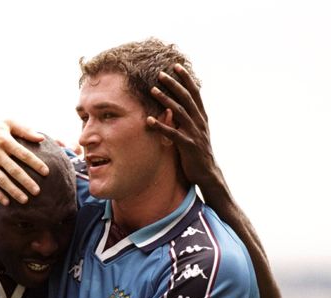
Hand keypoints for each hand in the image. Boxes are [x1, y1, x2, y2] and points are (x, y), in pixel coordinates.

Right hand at [0, 118, 48, 204]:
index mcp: (5, 140)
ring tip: (25, 200)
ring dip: (13, 191)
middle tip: (38, 191)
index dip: (35, 163)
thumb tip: (41, 138)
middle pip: (14, 170)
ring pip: (1, 180)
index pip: (23, 154)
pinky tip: (7, 202)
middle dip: (26, 181)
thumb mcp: (7, 123)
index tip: (47, 172)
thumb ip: (24, 130)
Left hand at [146, 64, 221, 188]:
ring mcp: (194, 133)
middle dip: (174, 84)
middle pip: (186, 98)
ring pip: (179, 112)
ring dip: (165, 100)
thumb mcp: (195, 131)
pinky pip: (172, 134)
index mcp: (201, 117)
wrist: (208, 172)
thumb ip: (187, 118)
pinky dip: (161, 126)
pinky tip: (149, 120)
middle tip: (161, 73)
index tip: (176, 66)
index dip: (186, 79)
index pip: (194, 93)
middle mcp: (199, 122)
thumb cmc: (197, 152)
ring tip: (152, 90)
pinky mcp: (188, 146)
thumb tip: (175, 106)